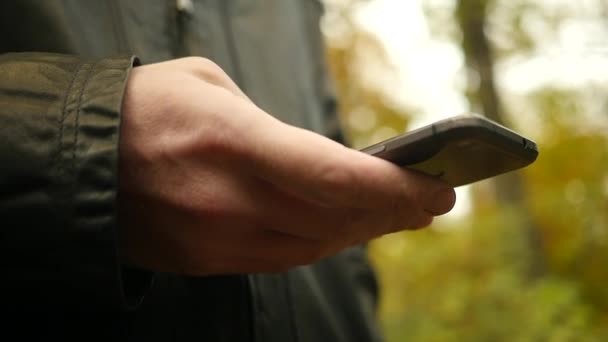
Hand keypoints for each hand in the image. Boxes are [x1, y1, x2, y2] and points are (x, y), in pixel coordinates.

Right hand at [117, 57, 455, 274]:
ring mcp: (217, 240)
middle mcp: (229, 200)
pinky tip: (342, 229)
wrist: (77, 159)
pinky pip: (281, 259)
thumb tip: (323, 165)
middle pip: (336, 221)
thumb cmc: (147, 107)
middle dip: (393, 213)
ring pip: (314, 247)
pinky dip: (321, 244)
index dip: (395, 189)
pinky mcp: (206, 261)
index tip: (438, 189)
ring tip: (396, 215)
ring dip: (361, 231)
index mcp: (234, 142)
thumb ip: (275, 131)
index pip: (335, 177)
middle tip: (431, 203)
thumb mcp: (213, 87)